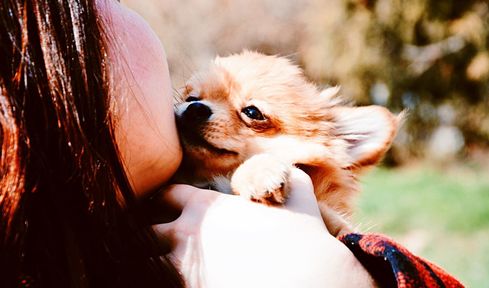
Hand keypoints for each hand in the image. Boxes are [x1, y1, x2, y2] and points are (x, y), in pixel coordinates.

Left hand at [154, 168, 375, 287]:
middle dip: (148, 233)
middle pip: (144, 230)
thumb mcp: (298, 191)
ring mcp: (185, 266)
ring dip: (152, 261)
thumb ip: (285, 172)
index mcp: (206, 206)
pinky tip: (182, 280)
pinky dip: (165, 280)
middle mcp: (187, 234)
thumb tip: (284, 167)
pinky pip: (160, 283)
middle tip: (160, 241)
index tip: (170, 208)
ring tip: (167, 265)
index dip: (166, 200)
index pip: (166, 195)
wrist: (308, 279)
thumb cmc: (303, 235)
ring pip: (145, 262)